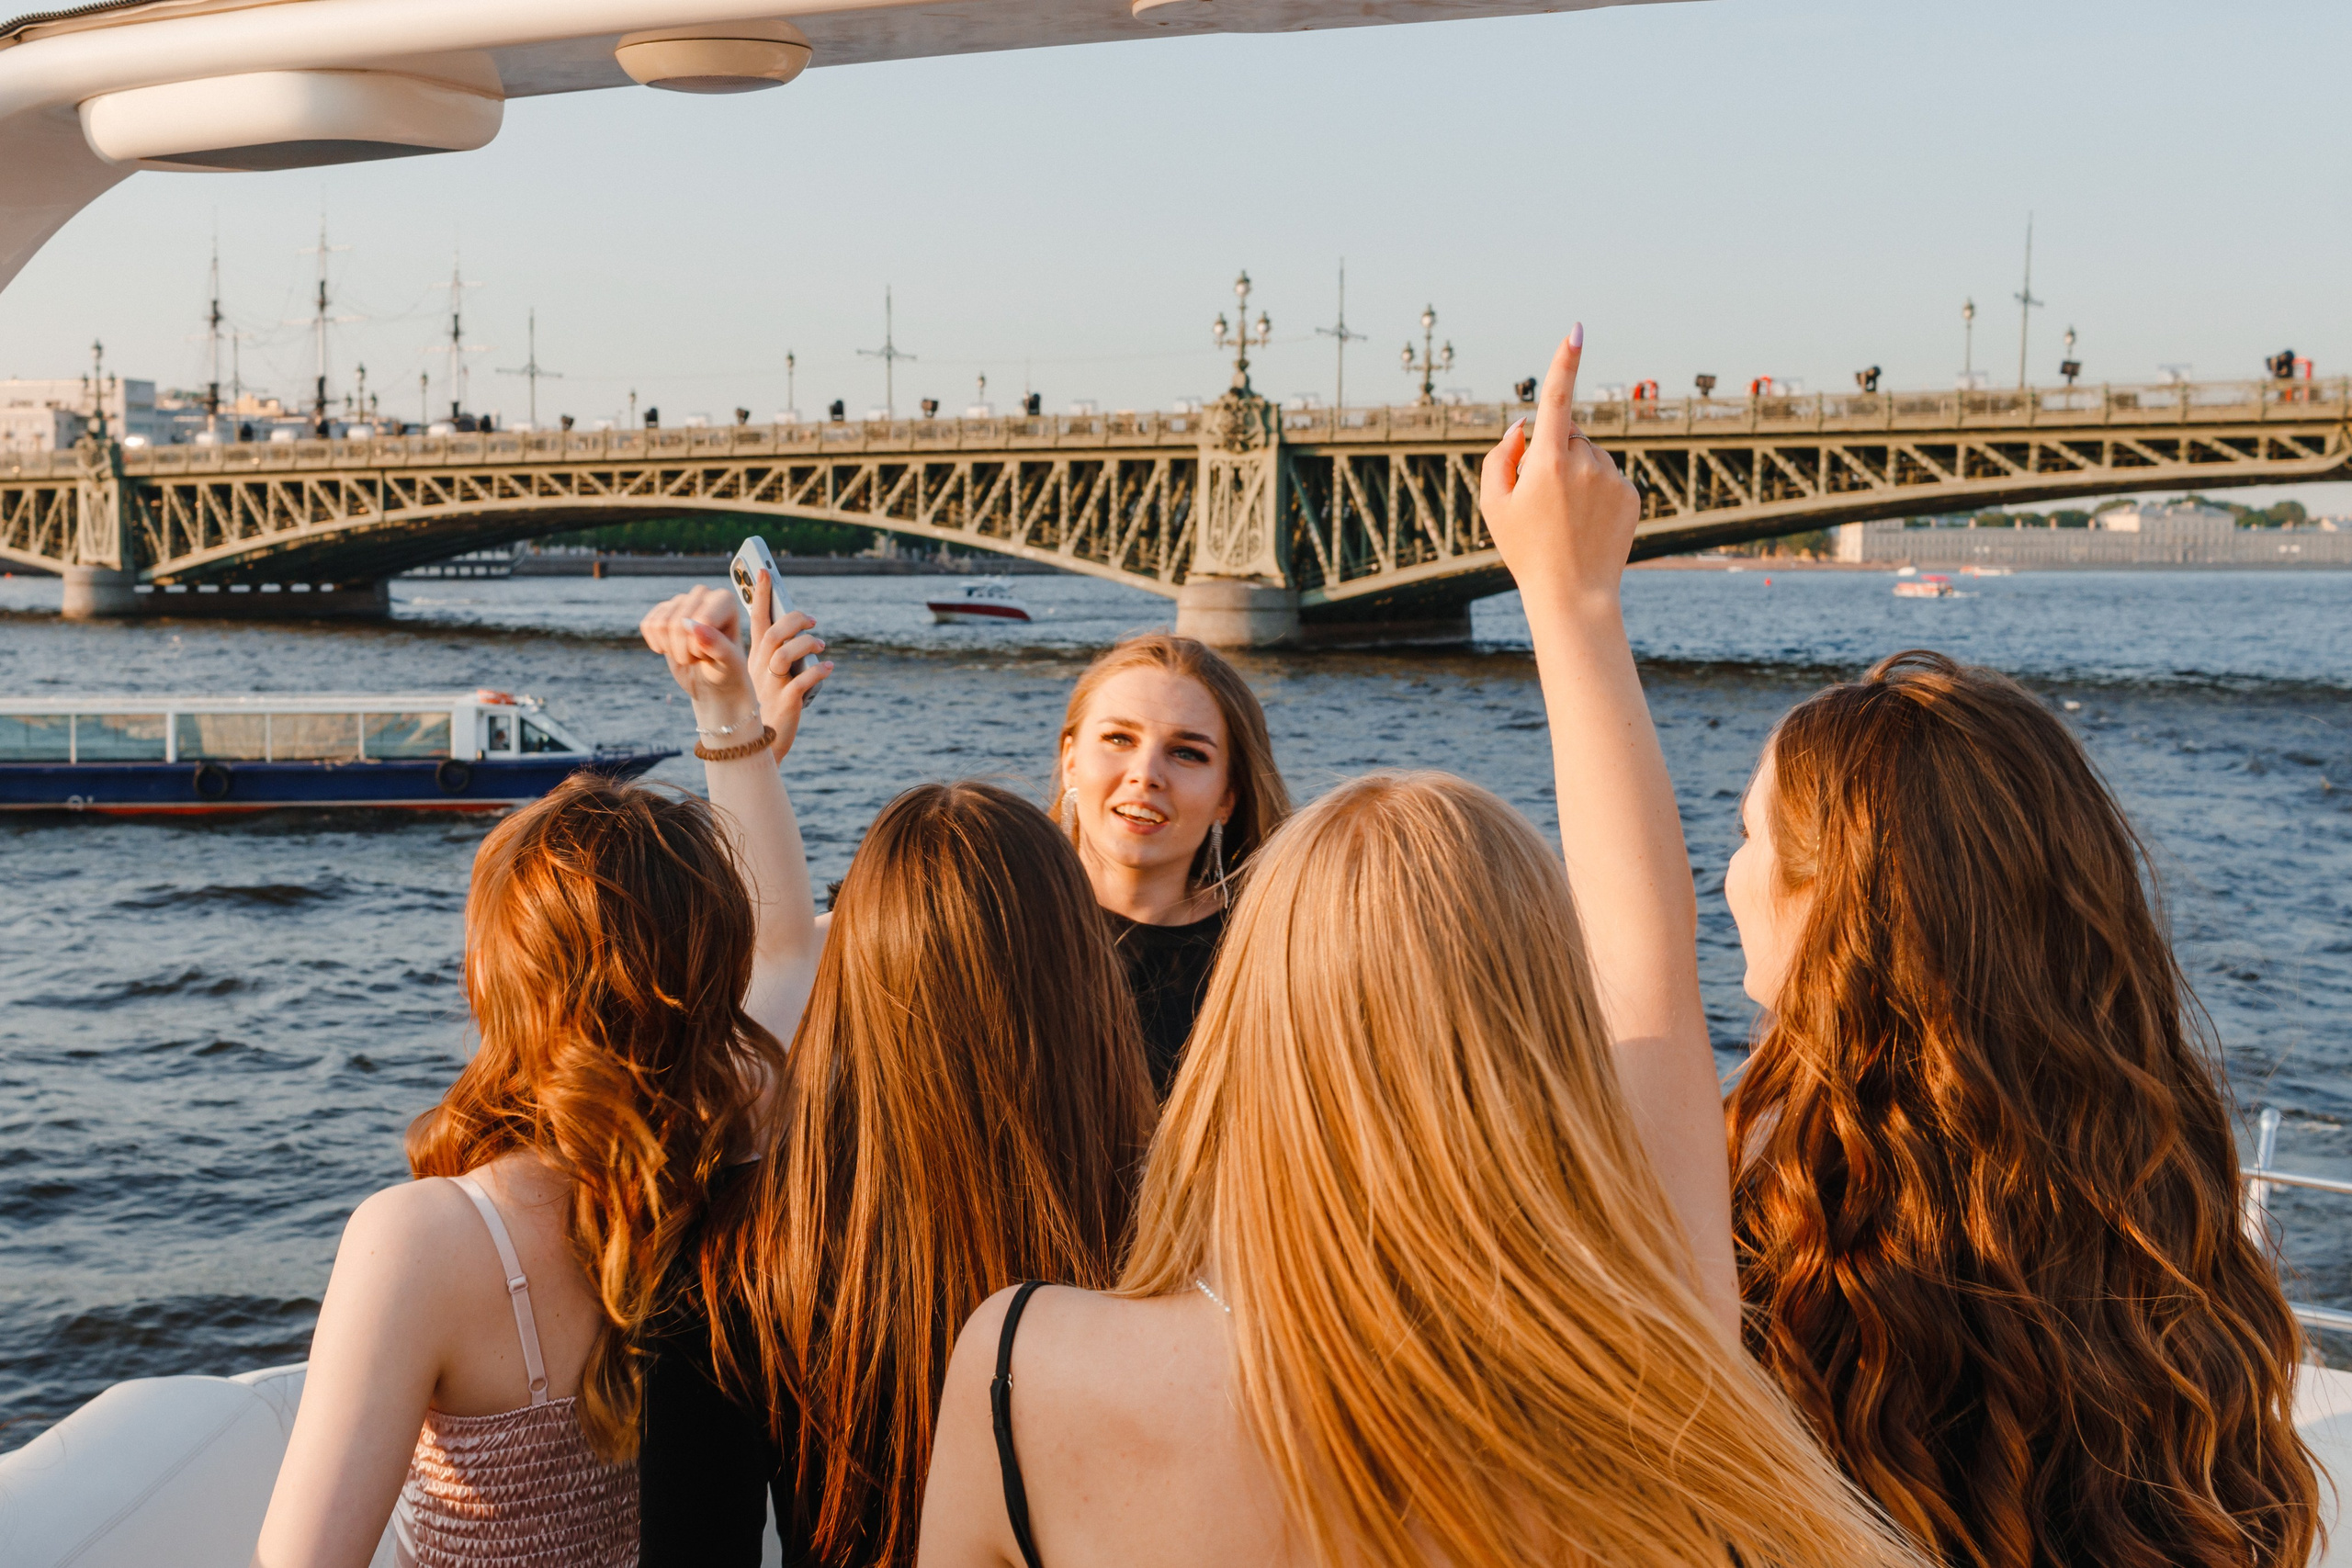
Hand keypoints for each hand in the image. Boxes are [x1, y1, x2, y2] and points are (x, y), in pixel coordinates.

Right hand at [640, 585, 760, 741]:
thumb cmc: (727, 671)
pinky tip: (674, 648)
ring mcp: (680, 601)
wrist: (713, 683)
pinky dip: (657, 645)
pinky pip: (647, 626)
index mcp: (725, 600)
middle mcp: (703, 594)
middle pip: (677, 623)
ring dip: (672, 650)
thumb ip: (717, 646)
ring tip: (690, 652)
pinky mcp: (662, 611)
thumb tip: (693, 627)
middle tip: (701, 656)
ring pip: (660, 625)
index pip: (702, 620)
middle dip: (685, 651)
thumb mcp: (730, 664)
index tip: (713, 654)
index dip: (701, 646)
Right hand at [744, 569, 832, 761]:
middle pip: (773, 633)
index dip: (760, 594)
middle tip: (813, 621)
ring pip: (784, 653)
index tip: (765, 570)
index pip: (755, 619)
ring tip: (821, 647)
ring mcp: (771, 684)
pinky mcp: (785, 702)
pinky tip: (829, 669)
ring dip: (806, 645)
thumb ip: (777, 654)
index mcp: (753, 657)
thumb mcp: (766, 677)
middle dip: (793, 620)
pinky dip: (818, 672)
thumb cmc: (764, 708)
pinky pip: (801, 682)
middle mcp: (759, 667)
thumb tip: (799, 631)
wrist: (758, 746)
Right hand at [1479, 325, 1640, 611]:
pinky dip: (1597, 490)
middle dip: (1553, 450)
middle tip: (1540, 499)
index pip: (1556, 398)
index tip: (1577, 329)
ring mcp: (1613, 477)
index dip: (1565, 361)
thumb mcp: (1493, 505)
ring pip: (1590, 455)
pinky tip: (1588, 523)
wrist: (1574, 595)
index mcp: (1548, 461)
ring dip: (1576, 472)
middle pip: (1567, 433)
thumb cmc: (1526, 550)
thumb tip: (1524, 424)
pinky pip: (1609, 475)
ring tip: (1566, 517)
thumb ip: (1499, 456)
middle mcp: (1585, 462)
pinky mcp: (1631, 493)